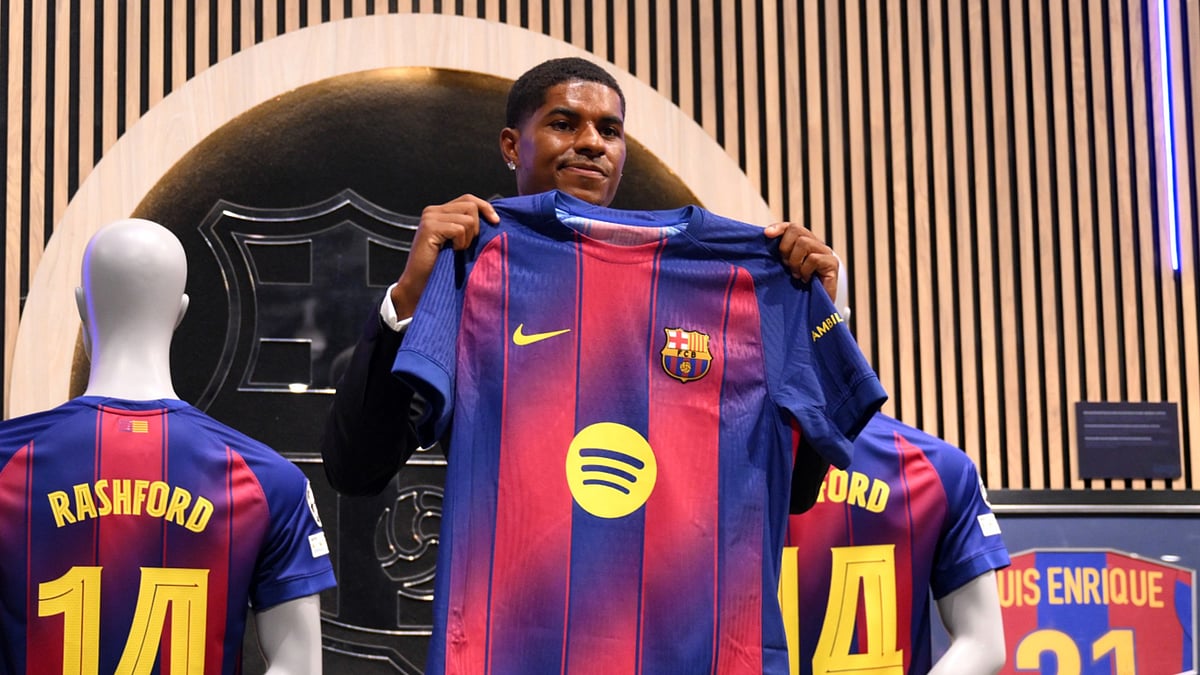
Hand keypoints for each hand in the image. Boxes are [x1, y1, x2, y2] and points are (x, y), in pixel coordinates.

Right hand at [390, 194, 498, 318]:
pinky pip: (459, 229)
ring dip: (468, 239)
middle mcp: (433, 211)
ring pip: (468, 219)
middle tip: (467, 245)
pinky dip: (461, 243)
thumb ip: (468, 226)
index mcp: (440, 212)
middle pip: (471, 205)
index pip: (469, 199)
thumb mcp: (458, 242)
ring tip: (457, 250)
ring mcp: (430, 218)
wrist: (420, 285)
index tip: (496, 222)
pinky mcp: (430, 227)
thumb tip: (493, 218)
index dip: (485, 207)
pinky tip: (452, 251)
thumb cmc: (441, 267)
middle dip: (476, 227)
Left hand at [763, 222, 839, 301]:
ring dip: (795, 261)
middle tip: (785, 265)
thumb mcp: (783, 271)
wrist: (815, 310)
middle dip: (785, 248)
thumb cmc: (797, 291)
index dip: (778, 228)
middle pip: (797, 230)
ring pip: (804, 242)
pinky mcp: (832, 264)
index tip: (767, 235)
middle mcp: (816, 245)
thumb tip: (764, 239)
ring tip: (796, 274)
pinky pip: (814, 258)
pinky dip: (805, 270)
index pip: (791, 227)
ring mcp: (826, 253)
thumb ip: (778, 257)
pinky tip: (806, 280)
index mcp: (804, 244)